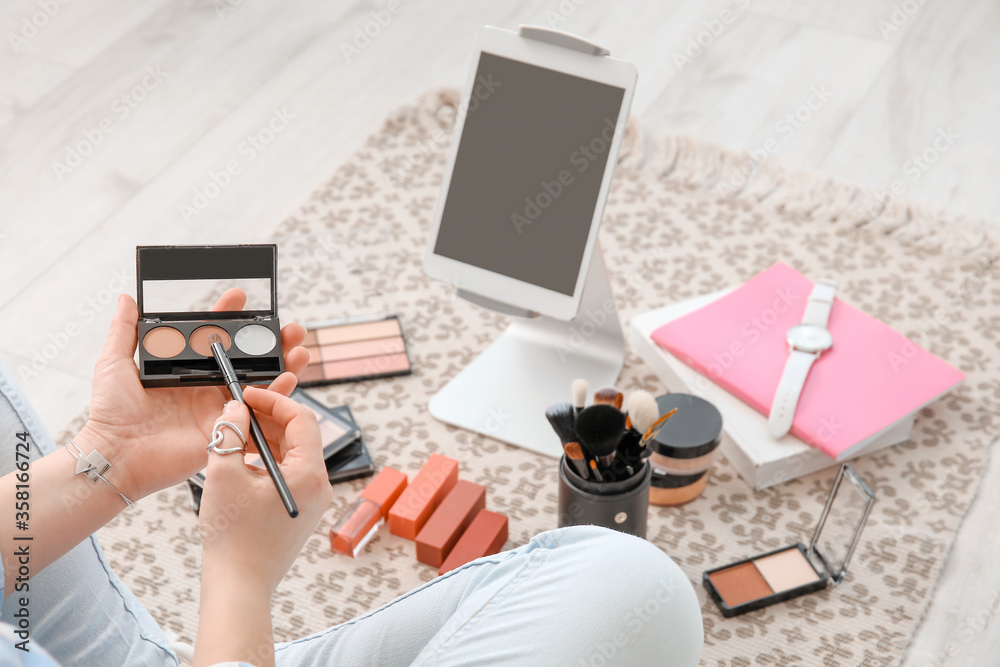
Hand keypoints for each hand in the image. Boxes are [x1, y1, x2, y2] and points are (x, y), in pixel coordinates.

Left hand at [75, 290, 310, 500]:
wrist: (117, 454)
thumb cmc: (111, 413)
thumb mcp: (114, 364)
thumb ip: (123, 331)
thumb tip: (127, 298)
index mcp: (186, 370)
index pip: (214, 337)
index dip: (229, 316)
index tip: (240, 297)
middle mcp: (207, 387)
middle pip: (248, 359)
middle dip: (271, 342)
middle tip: (290, 328)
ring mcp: (220, 409)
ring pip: (261, 383)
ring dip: (284, 365)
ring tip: (301, 350)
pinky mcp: (228, 430)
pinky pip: (259, 413)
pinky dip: (279, 397)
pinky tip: (291, 379)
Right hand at [199, 390, 331, 593]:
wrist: (238, 587)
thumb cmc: (233, 537)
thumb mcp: (224, 475)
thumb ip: (229, 434)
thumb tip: (235, 407)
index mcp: (310, 473)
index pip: (302, 419)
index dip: (274, 401)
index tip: (247, 394)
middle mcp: (320, 485)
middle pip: (300, 435)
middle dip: (269, 419)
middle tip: (238, 410)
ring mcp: (313, 500)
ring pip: (293, 454)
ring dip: (266, 439)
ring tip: (234, 434)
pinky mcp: (301, 511)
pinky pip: (288, 474)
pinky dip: (267, 461)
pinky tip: (240, 461)